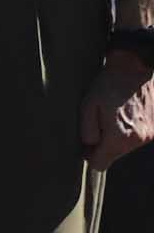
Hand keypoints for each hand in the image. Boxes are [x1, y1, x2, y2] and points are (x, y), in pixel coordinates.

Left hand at [87, 52, 153, 169]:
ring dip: (115, 137)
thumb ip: (87, 132)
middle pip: (113, 156)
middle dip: (102, 145)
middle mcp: (137, 140)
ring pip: (125, 147)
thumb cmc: (109, 85)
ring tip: (112, 115)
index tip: (84, 144)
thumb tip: (88, 147)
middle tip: (98, 123)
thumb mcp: (88, 106)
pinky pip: (135, 137)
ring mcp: (149, 135)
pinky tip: (123, 113)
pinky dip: (128, 130)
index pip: (99, 164)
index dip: (88, 155)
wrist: (136, 68)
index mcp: (119, 138)